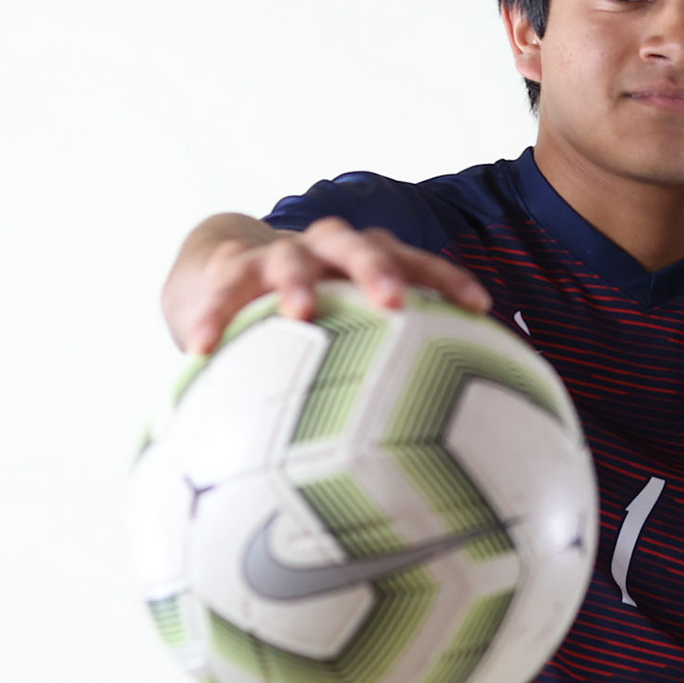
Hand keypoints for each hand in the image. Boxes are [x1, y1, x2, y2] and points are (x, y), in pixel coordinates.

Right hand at [164, 215, 490, 353]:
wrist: (225, 269)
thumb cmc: (311, 319)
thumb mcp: (349, 331)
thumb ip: (388, 366)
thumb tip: (449, 435)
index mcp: (368, 263)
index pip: (417, 261)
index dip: (448, 279)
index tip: (480, 307)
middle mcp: (329, 251)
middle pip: (361, 247)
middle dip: (378, 271)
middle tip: (391, 302)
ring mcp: (278, 256)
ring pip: (291, 260)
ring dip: (297, 283)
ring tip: (299, 313)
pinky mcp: (229, 271)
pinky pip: (221, 292)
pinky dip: (212, 317)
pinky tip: (203, 349)